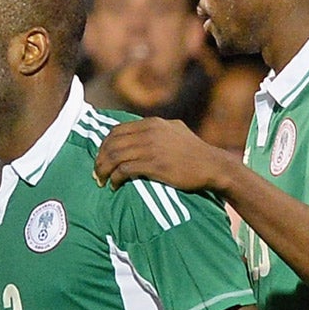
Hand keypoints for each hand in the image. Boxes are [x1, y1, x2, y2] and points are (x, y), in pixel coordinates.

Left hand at [94, 118, 231, 193]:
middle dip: (100, 159)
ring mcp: (151, 148)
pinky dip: (115, 179)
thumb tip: (139, 130)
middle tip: (96, 173)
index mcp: (152, 123)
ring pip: (115, 156)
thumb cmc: (193, 152)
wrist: (212, 166)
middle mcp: (150, 132)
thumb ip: (156, 129)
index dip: (104, 146)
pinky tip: (115, 186)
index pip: (116, 131)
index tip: (101, 159)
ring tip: (101, 181)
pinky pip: (124, 170)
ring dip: (104, 171)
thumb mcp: (174, 130)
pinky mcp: (154, 165)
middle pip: (112, 144)